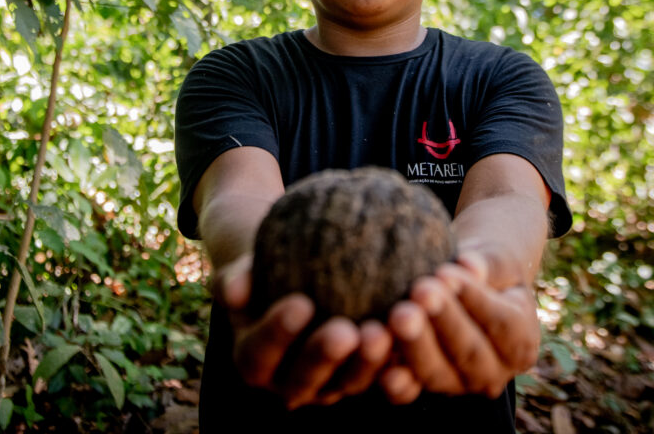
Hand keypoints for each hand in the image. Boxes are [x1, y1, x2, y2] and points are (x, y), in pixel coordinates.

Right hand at [215, 256, 394, 407]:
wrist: (301, 277)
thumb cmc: (268, 267)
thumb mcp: (246, 267)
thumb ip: (237, 277)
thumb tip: (234, 288)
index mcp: (254, 359)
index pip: (260, 353)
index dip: (277, 333)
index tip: (300, 303)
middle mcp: (290, 382)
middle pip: (305, 379)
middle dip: (325, 356)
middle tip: (346, 330)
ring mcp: (330, 386)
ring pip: (350, 383)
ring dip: (369, 363)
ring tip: (385, 332)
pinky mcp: (366, 379)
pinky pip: (386, 380)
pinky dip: (402, 364)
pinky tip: (418, 334)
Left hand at [380, 252, 540, 403]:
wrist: (466, 290)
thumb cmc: (485, 272)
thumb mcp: (496, 262)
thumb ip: (487, 263)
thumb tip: (469, 264)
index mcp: (521, 343)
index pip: (501, 323)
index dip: (474, 299)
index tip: (447, 273)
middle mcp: (493, 373)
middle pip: (469, 352)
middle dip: (443, 322)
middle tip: (421, 291)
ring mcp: (457, 384)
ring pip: (437, 373)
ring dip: (415, 345)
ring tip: (398, 314)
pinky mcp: (423, 386)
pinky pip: (407, 389)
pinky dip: (393, 376)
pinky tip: (379, 357)